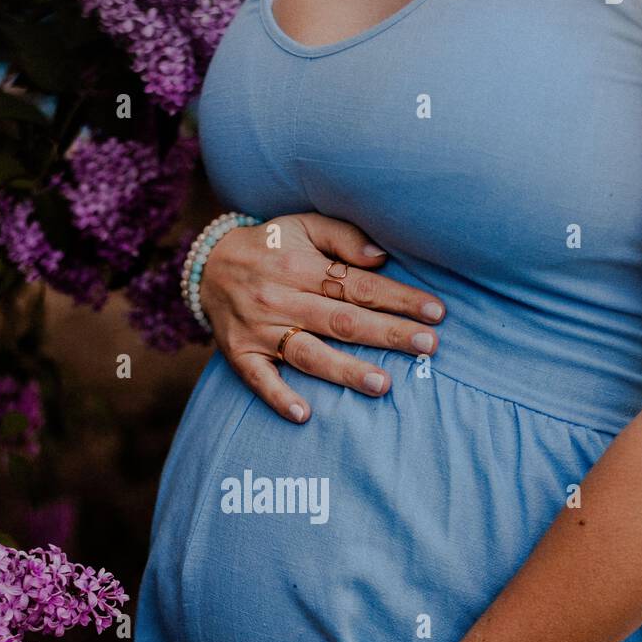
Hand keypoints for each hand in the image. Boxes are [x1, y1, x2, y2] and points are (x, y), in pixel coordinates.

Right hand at [199, 212, 445, 423]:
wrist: (206, 265)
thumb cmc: (269, 246)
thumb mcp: (302, 225)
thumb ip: (342, 236)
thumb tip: (381, 258)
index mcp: (301, 266)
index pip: (359, 286)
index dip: (398, 299)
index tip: (435, 312)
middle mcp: (281, 299)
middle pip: (342, 321)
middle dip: (388, 334)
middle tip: (428, 347)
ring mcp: (259, 330)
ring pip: (308, 353)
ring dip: (345, 371)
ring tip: (383, 384)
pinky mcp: (240, 354)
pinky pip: (259, 380)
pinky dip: (279, 398)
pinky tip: (304, 415)